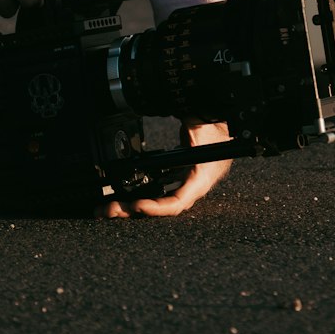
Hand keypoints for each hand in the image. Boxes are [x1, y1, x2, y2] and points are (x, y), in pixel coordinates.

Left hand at [100, 119, 232, 218]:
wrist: (227, 124)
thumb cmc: (218, 128)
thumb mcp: (199, 128)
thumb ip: (188, 129)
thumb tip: (177, 124)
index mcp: (199, 180)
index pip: (177, 202)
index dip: (156, 207)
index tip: (136, 205)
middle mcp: (190, 186)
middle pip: (159, 205)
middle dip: (132, 210)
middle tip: (108, 210)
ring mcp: (182, 182)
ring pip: (155, 199)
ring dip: (132, 203)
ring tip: (107, 207)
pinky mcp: (176, 175)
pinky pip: (156, 188)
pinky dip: (140, 191)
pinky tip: (122, 192)